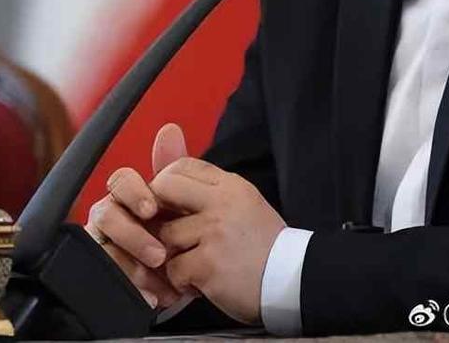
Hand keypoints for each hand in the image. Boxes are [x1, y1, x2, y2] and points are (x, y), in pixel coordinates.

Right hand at [84, 122, 187, 308]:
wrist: (195, 276)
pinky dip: (131, 291)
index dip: (132, 192)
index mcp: (129, 197)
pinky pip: (105, 283)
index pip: (119, 181)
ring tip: (159, 280)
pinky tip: (151, 299)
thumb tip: (169, 130)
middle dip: (131, 235)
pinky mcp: (105, 277)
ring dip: (131, 266)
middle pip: (105, 215)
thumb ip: (174, 170)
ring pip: (102, 251)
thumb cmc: (182, 233)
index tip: (152, 208)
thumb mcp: (182, 204)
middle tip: (159, 254)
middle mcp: (111, 219)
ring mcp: (104, 248)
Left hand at [152, 157, 285, 325]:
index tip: (170, 205)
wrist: (290, 279)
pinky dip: (183, 281)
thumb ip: (211, 191)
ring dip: (174, 255)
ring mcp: (214, 231)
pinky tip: (201, 283)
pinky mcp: (208, 263)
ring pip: (166, 235)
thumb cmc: (264, 246)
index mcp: (232, 185)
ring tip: (196, 263)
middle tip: (169, 232)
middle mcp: (222, 202)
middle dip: (157, 212)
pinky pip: (174, 269)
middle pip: (164, 188)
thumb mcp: (244, 204)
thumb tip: (169, 174)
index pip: (183, 166)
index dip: (166, 184)